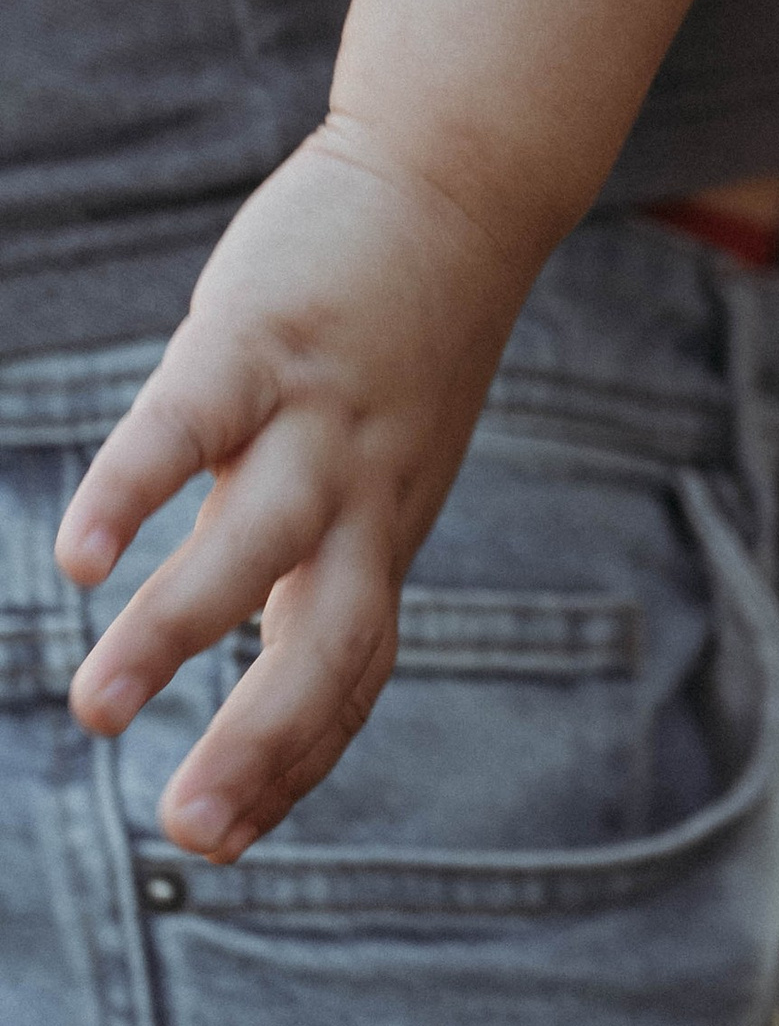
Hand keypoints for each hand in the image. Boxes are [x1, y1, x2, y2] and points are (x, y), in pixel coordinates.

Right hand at [56, 118, 532, 857]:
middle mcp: (362, 491)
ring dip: (175, 632)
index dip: (294, 763)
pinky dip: (133, 491)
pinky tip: (75, 556)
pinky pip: (190, 426)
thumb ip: (313, 537)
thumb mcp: (371, 454)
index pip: (351, 674)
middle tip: (183, 835)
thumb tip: (247, 626)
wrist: (457, 181)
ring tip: (92, 706)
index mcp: (378, 528)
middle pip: (330, 645)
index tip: (222, 844)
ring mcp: (316, 415)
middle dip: (258, 748)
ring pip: (255, 544)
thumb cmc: (397, 329)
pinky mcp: (260, 338)